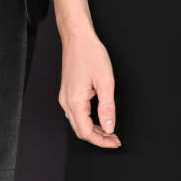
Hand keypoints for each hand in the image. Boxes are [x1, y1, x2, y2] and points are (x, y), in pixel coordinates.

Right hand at [60, 31, 120, 147]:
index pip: (86, 132)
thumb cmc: (91, 54)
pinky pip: (76, 114)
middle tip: (114, 139)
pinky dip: (88, 120)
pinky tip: (99, 118)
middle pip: (80, 131)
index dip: (101, 141)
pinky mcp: (67, 93)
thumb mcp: (105, 80)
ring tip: (109, 131)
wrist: (77, 38)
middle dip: (98, 138)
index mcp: (75, 102)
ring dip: (93, 130)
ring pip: (78, 123)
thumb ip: (107, 106)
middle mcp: (66, 103)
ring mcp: (65, 98)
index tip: (115, 142)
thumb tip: (109, 127)